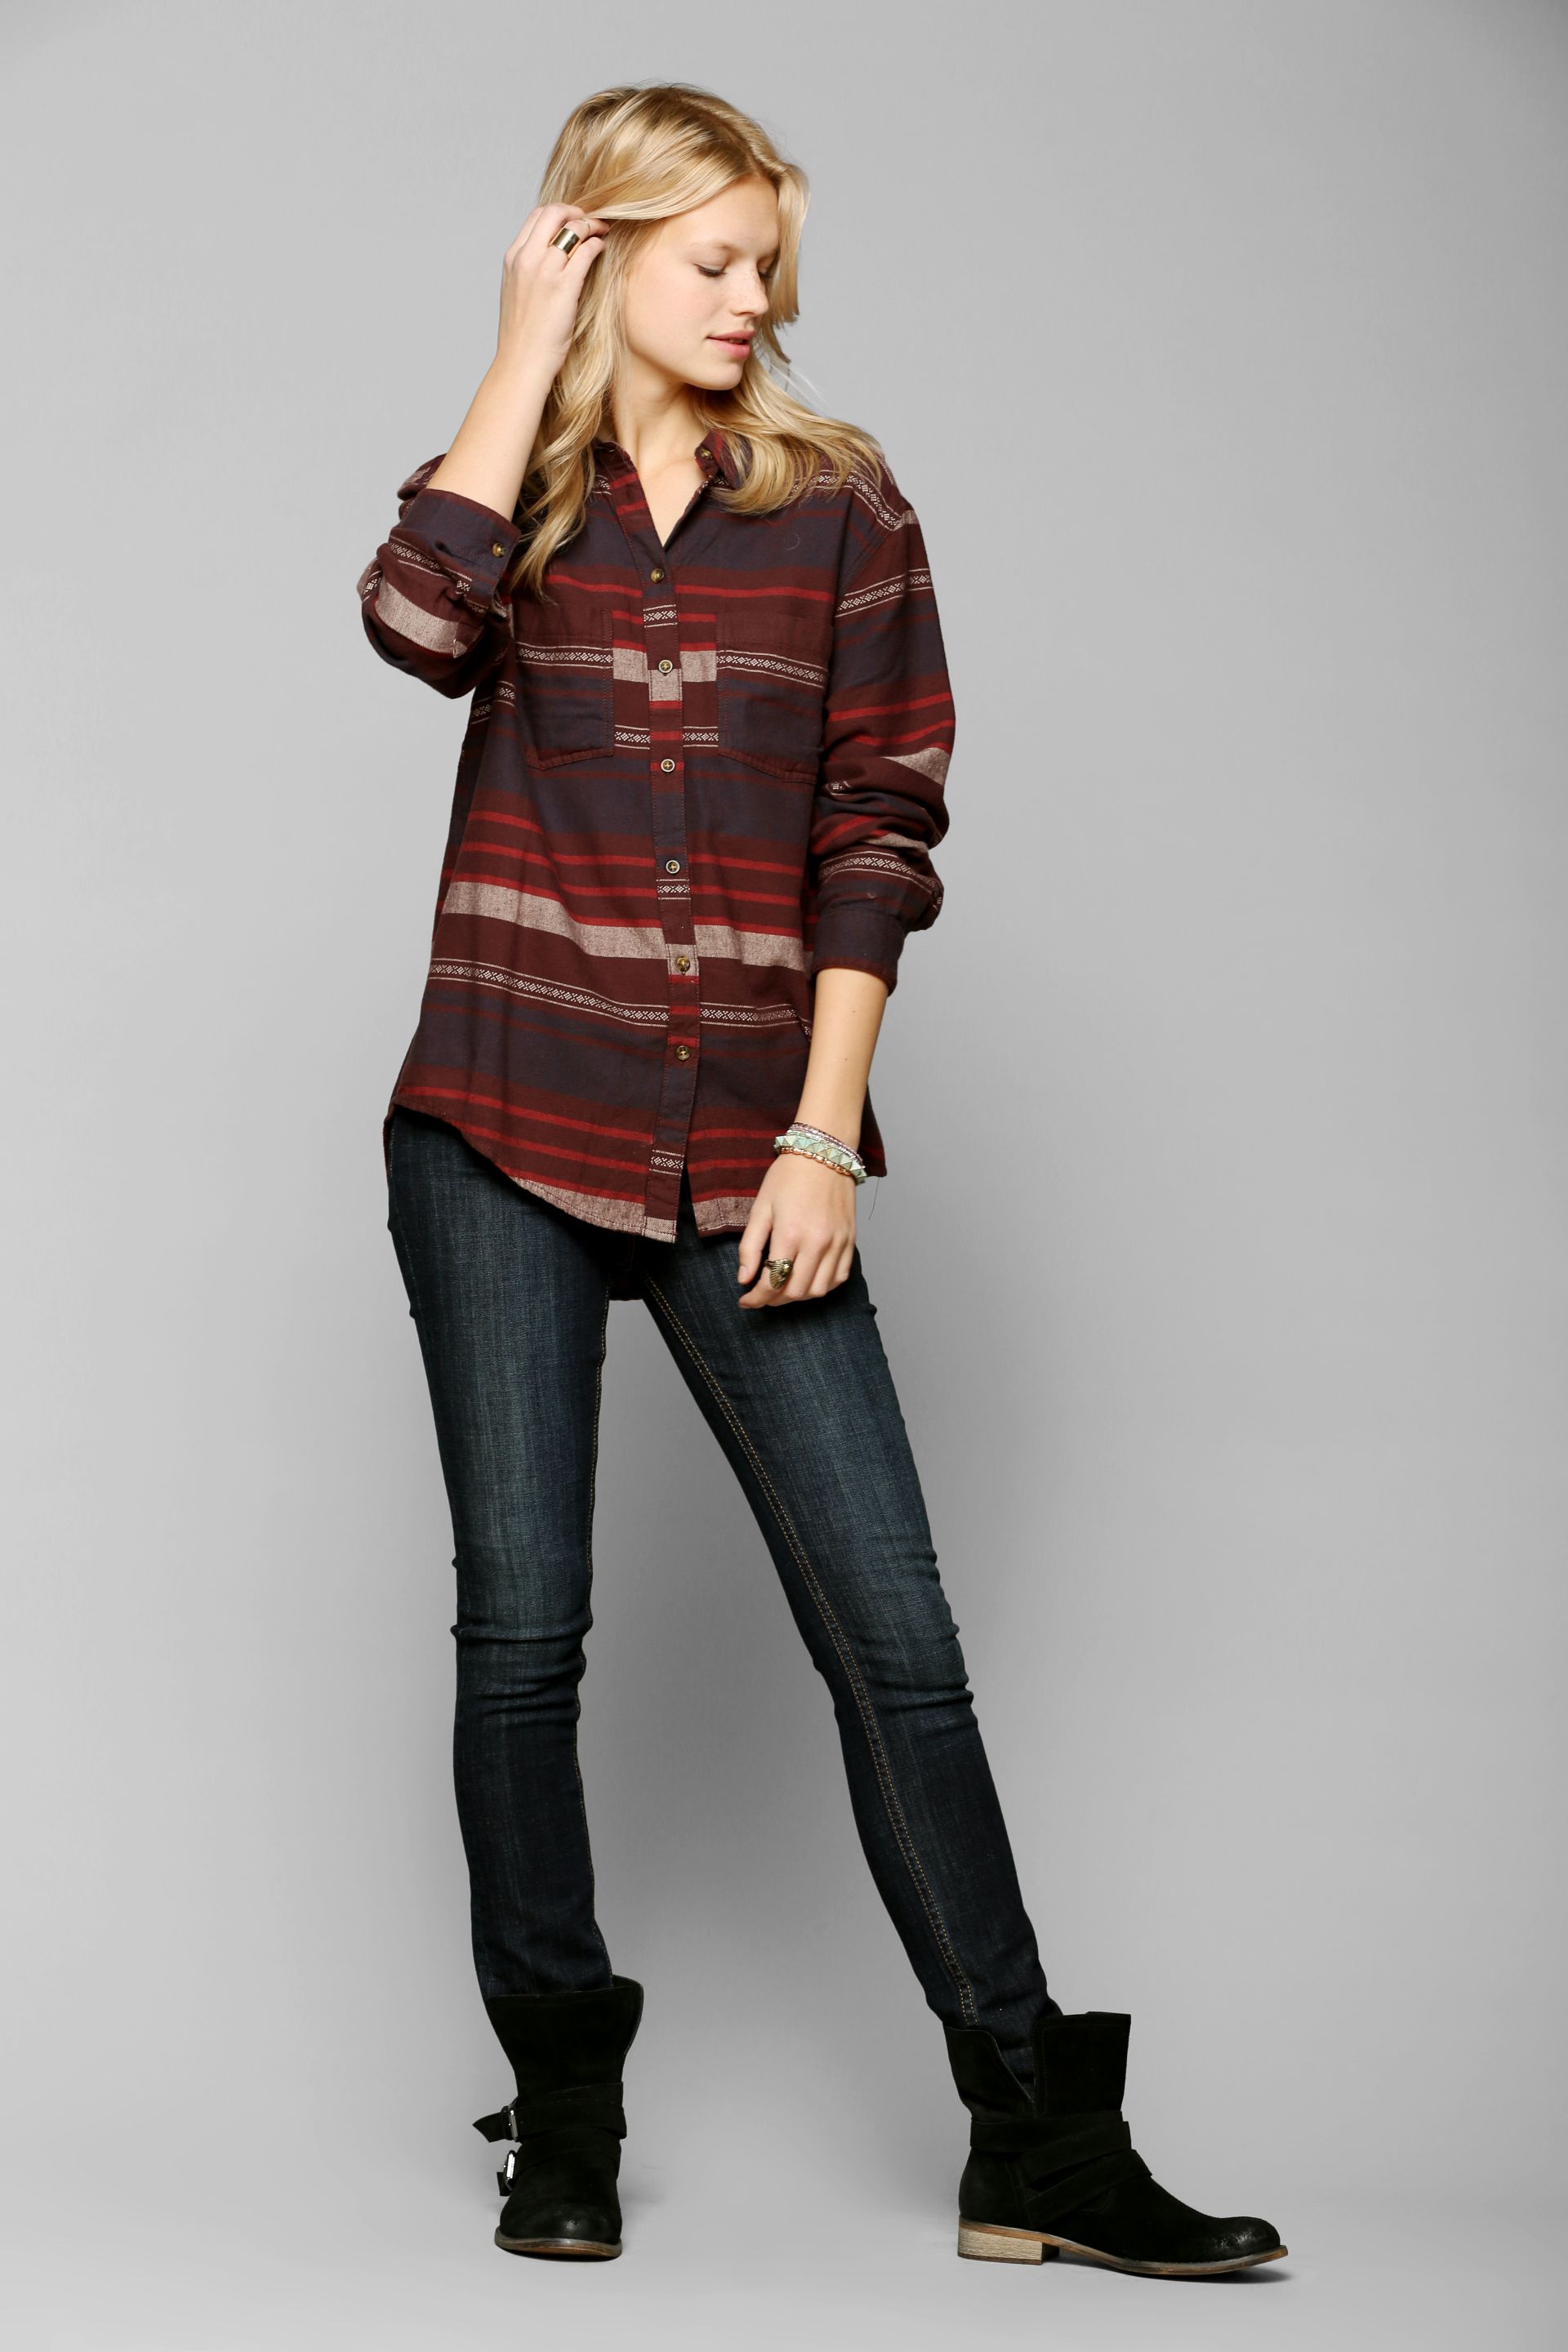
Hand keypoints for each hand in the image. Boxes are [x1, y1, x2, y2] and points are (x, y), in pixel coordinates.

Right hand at [496, 204, 608, 380]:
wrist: (521, 362)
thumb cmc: (523, 335)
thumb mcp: (517, 292)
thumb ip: (530, 269)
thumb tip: (551, 256)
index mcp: (513, 258)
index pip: (536, 216)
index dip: (559, 212)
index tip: (573, 220)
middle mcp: (526, 258)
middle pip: (554, 213)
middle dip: (576, 211)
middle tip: (591, 221)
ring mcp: (544, 271)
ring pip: (572, 228)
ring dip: (592, 225)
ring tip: (602, 232)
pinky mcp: (564, 287)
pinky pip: (585, 252)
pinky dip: (597, 245)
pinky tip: (602, 249)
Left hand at [736, 1151, 857, 1308]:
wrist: (823, 1153)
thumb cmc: (788, 1177)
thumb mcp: (760, 1208)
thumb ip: (750, 1246)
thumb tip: (744, 1278)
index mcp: (790, 1234)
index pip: (772, 1282)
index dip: (756, 1298)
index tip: (745, 1301)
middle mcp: (817, 1243)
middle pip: (796, 1292)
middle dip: (774, 1300)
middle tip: (762, 1295)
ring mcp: (837, 1243)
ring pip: (818, 1290)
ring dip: (798, 1296)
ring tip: (784, 1287)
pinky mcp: (850, 1241)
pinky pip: (839, 1278)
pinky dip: (822, 1286)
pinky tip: (808, 1279)